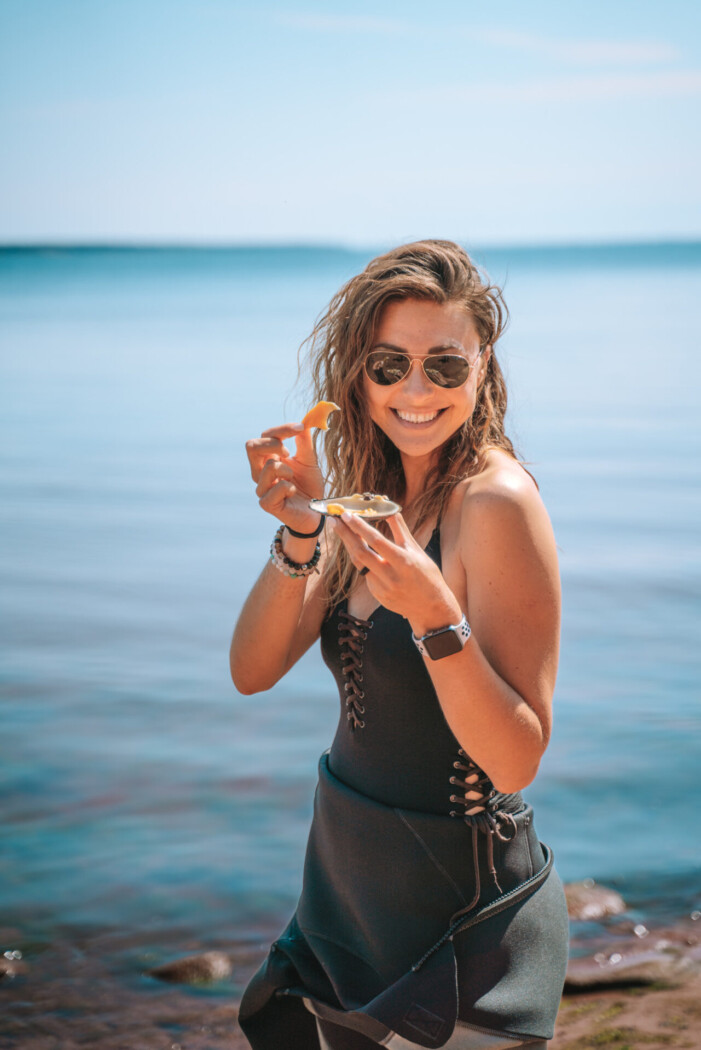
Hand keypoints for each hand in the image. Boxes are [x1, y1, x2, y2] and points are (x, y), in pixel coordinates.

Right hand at [246, 423, 324, 532]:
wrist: (316, 512)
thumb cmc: (309, 486)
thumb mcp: (309, 461)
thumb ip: (304, 443)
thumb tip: (304, 422)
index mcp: (268, 458)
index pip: (264, 436)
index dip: (281, 430)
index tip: (300, 427)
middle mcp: (260, 472)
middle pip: (251, 446)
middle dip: (273, 443)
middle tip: (289, 452)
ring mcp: (262, 488)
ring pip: (268, 467)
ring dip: (287, 469)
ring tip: (294, 478)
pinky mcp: (266, 504)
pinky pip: (274, 489)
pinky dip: (288, 487)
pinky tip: (293, 492)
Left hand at [333, 511, 461, 631]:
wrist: (431, 609)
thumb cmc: (428, 576)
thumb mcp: (417, 551)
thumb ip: (401, 531)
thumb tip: (390, 511)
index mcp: (403, 561)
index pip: (376, 541)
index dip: (359, 527)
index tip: (346, 515)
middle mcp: (390, 576)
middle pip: (360, 553)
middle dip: (345, 535)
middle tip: (334, 520)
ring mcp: (382, 588)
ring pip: (359, 564)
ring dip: (349, 546)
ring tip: (341, 531)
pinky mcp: (377, 595)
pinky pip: (365, 575)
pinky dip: (362, 561)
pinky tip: (360, 551)